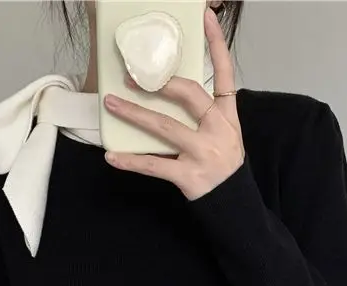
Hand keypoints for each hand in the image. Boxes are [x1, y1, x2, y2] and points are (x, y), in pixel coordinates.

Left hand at [103, 8, 243, 200]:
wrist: (235, 207)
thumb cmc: (224, 168)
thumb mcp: (225, 135)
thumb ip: (207, 113)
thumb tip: (173, 90)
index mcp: (228, 116)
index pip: (225, 72)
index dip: (216, 43)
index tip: (205, 17)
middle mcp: (218, 130)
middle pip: (189, 95)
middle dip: (159, 82)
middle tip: (131, 76)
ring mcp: (203, 153)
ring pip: (164, 127)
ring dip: (134, 114)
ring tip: (111, 103)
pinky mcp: (189, 176)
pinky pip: (154, 165)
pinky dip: (131, 161)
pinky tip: (112, 156)